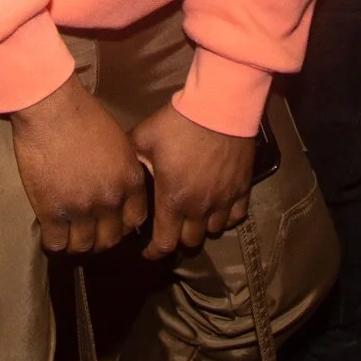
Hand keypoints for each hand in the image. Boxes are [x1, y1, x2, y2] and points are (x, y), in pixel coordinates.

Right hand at [11, 76, 148, 254]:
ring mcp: (81, 208)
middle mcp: (110, 199)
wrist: (52, 108)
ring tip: (68, 235)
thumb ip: (122, 169)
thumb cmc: (84, 115)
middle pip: (110, 239)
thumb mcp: (118, 141)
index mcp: (130, 180)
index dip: (122, 225)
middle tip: (88, 232)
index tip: (111, 222)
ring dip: (76, 244)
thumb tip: (118, 187)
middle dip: (100, 239)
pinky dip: (54, 243)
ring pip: (83, 247)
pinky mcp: (52, 212)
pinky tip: (51, 233)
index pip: (135, 221)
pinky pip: (56, 244)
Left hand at [129, 104, 255, 259]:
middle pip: (190, 241)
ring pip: (214, 231)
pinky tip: (218, 207)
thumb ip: (130, 160)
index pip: (164, 244)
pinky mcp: (242, 188)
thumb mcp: (144, 138)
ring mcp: (224, 199)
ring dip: (202, 227)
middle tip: (170, 226)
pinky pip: (237, 216)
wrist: (219, 107)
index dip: (153, 252)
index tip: (147, 251)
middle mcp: (199, 207)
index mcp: (173, 200)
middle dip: (177, 238)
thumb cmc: (178, 124)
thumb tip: (118, 169)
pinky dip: (226, 217)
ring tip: (194, 216)